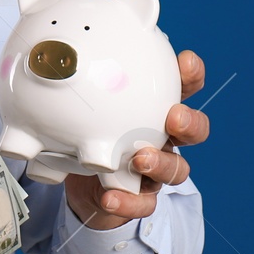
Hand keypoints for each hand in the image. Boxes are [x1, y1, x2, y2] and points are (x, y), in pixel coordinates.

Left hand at [63, 49, 209, 231]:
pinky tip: (110, 197)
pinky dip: (128, 202)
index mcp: (156, 108)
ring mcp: (155, 170)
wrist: (79, 180)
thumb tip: (59, 49)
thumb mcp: (87, 103)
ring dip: (162, 163)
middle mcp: (163, 138)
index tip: (185, 61)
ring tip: (139, 159)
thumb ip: (83, 80)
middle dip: (190, 121)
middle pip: (194, 130)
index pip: (185, 86)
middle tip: (173, 117)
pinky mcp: (140, 198)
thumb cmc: (91, 130)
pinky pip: (144, 204)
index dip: (191, 75)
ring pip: (177, 170)